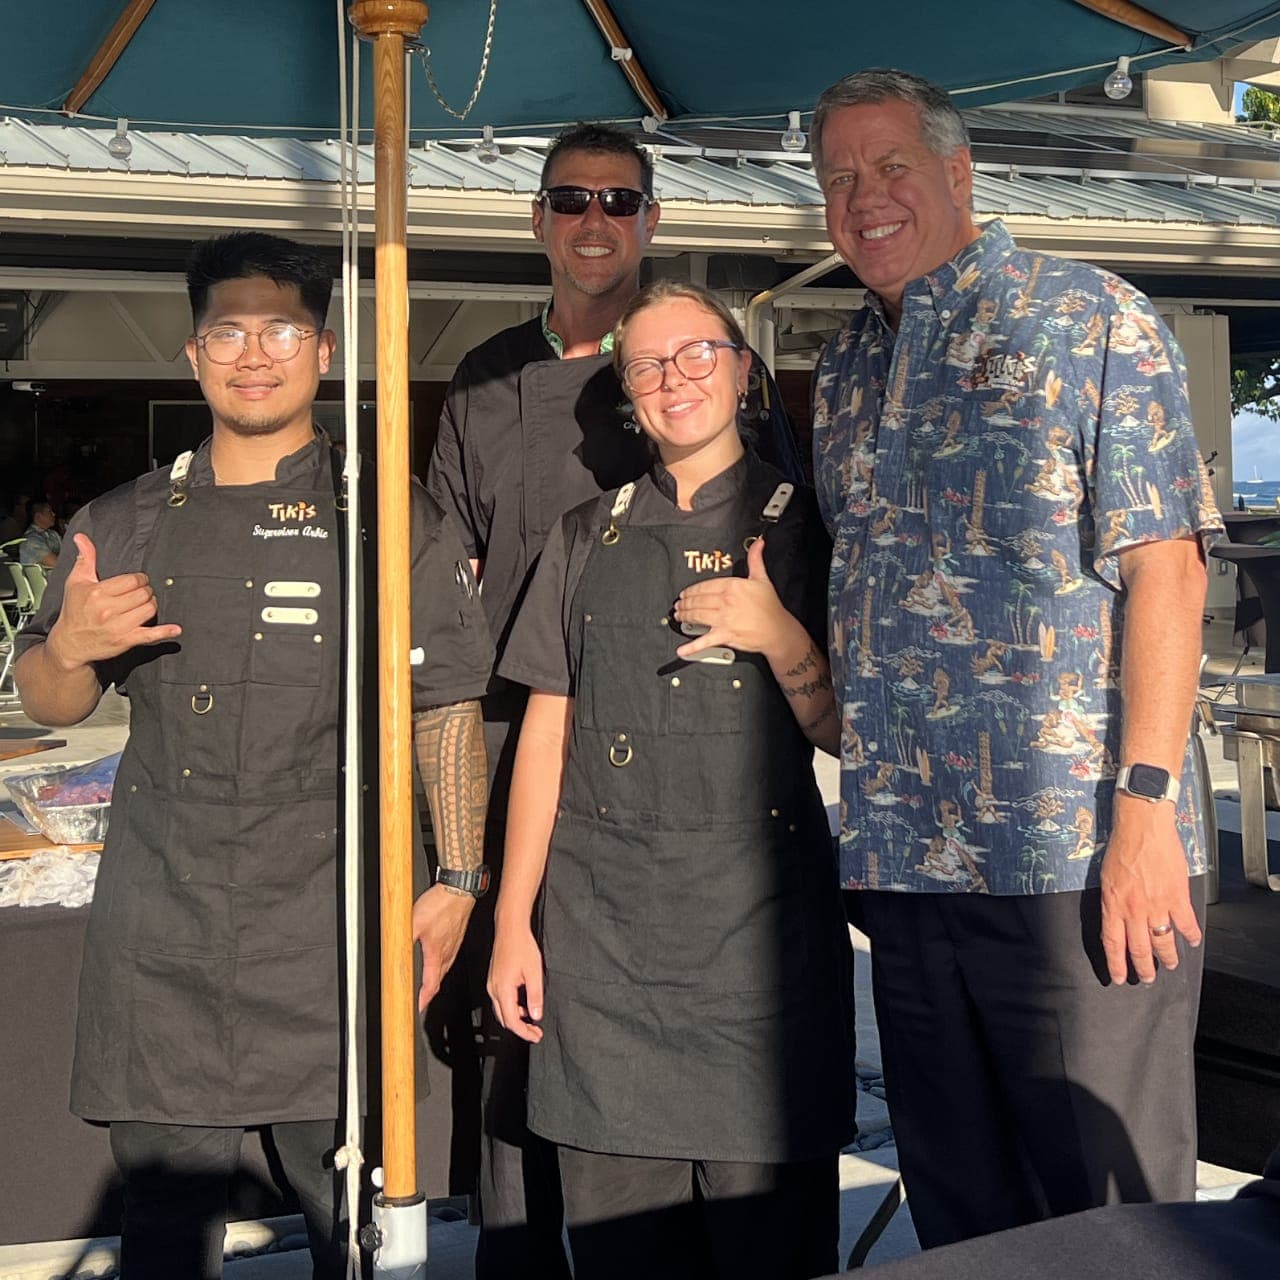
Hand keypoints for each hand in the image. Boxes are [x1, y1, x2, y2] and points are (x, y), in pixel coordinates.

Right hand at [46, 534, 181, 670]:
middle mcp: (107, 610)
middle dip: (146, 591)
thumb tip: (82, 537)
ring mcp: (118, 627)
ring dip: (152, 605)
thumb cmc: (74, 611)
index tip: (139, 581)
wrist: (70, 642)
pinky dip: (164, 632)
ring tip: (145, 605)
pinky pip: (149, 635)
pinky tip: (175, 630)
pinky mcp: (125, 641)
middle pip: (143, 594)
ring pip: (149, 609)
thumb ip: (85, 558)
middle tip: (141, 593)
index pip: (133, 580)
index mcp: (97, 593)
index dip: (140, 579)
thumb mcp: (76, 582)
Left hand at [412, 883, 475, 1011]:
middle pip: (439, 979)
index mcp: (438, 955)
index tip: (417, 1008)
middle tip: (421, 999)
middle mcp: (448, 952)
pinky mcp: (457, 934)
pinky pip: (448, 955)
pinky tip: (436, 955)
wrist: (460, 889)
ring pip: (444, 968)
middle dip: (429, 991)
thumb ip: (401, 939)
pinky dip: (441, 963)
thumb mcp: (413, 923)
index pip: (431, 985)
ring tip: (427, 982)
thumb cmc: (441, 904)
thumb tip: (392, 952)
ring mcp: (454, 944)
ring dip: (435, 978)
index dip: (423, 999)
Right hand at [487, 923, 543, 1042]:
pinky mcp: (494, 980)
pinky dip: (511, 1009)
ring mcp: (492, 984)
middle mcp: (493, 989)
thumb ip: (535, 996)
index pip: (512, 1021)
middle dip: (520, 1029)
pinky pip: (500, 1001)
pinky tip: (524, 1006)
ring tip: (532, 1022)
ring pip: (501, 1011)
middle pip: (504, 1019)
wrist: (510, 928)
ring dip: (516, 1019)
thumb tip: (536, 1015)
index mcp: (503, 989)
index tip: (536, 1036)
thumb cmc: (522, 946)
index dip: (524, 1032)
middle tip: (536, 1032)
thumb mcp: (534, 972)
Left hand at [673, 538, 792, 659]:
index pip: (704, 586)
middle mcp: (726, 602)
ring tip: (679, 616)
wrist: (778, 630)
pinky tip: (681, 650)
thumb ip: (755, 559)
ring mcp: (724, 619)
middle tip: (679, 605)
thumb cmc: (770, 607)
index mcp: (732, 587)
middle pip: (698, 601)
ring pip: (697, 615)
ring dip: (684, 616)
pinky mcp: (725, 635)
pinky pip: (705, 641)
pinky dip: (692, 647)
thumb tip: (757, 544)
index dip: (691, 590)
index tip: (685, 593)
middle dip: (685, 603)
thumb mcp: (762, 579)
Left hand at [1099, 795, 1201, 983]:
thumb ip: (1111, 901)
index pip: (1112, 943)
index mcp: (1113, 905)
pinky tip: (1192, 941)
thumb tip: (1114, 919)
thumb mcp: (1106, 878)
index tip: (1118, 977)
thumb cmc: (1121, 846)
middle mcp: (1134, 910)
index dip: (1116, 964)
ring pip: (1163, 942)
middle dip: (1143, 969)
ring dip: (1168, 957)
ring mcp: (1157, 905)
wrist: (1142, 827)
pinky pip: (1186, 923)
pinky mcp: (1177, 896)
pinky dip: (1190, 935)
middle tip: (1147, 979)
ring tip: (1170, 965)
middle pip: (1139, 949)